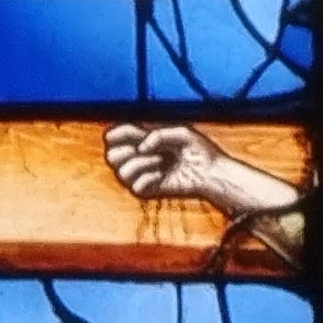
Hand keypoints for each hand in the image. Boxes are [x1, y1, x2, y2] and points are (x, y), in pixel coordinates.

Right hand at [104, 123, 231, 203]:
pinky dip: (148, 178)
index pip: (117, 136)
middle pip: (111, 156)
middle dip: (125, 151)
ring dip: (140, 163)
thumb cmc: (199, 150)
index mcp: (144, 139)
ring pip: (121, 172)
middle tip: (144, 149)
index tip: (125, 134)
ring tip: (159, 160)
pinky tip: (161, 175)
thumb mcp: (181, 132)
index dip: (116, 134)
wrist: (211, 172)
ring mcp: (144, 174)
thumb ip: (158, 135)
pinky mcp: (150, 189)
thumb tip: (140, 148)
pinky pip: (135, 186)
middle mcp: (140, 156)